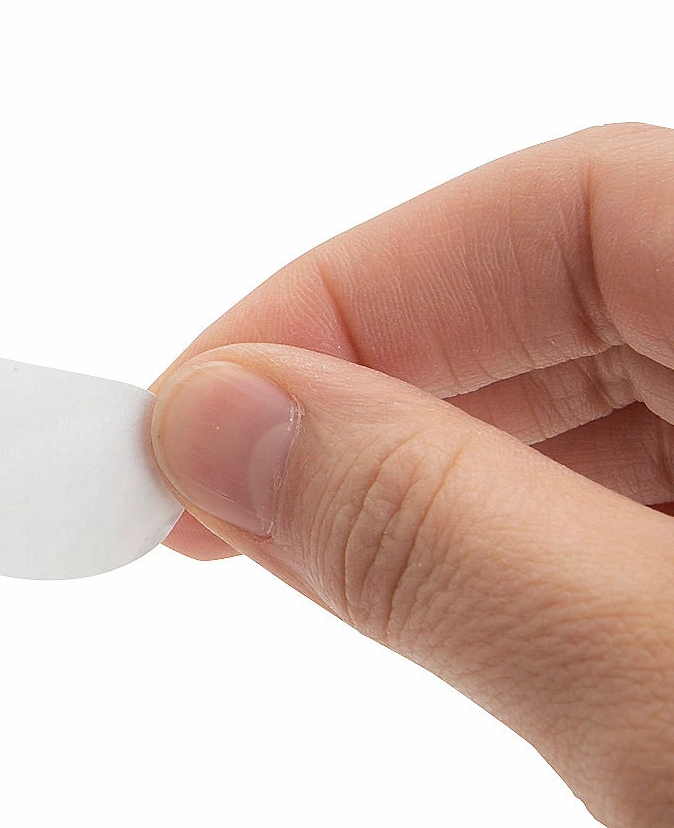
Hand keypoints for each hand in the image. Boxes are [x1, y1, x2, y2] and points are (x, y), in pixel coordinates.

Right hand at [150, 122, 673, 827]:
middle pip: (575, 301)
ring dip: (426, 479)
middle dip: (370, 387)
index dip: (356, 288)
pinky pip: (628, 534)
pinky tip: (453, 619)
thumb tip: (227, 424)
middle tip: (212, 490)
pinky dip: (510, 566)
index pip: (574, 208)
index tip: (198, 407)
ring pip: (595, 422)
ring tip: (305, 557)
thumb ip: (446, 547)